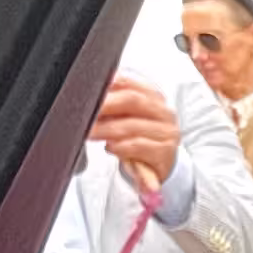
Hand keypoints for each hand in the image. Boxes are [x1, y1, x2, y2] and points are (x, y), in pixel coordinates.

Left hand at [92, 78, 179, 195]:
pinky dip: (121, 146)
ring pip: (132, 125)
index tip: (87, 92)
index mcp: (153, 97)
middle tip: (85, 113)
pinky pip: (139, 146)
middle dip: (105, 105)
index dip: (107, 85)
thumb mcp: (125, 120)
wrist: (156, 169)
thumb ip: (112, 106)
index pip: (128, 83)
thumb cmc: (138, 141)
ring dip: (106, 129)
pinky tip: (110, 147)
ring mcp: (167, 132)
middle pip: (132, 100)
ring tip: (90, 133)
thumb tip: (86, 98)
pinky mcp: (166, 153)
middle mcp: (163, 112)